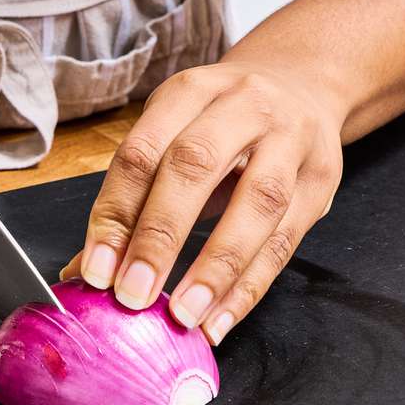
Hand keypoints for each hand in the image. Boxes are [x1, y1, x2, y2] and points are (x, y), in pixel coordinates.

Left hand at [61, 59, 345, 344]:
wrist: (301, 84)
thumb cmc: (220, 121)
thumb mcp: (173, 133)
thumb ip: (132, 198)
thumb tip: (83, 272)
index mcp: (189, 91)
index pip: (143, 153)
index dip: (116, 214)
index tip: (96, 272)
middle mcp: (243, 106)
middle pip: (196, 167)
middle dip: (160, 237)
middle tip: (133, 294)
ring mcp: (290, 141)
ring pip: (256, 204)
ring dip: (215, 268)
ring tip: (183, 315)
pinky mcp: (321, 181)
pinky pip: (286, 241)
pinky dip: (249, 287)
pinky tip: (220, 319)